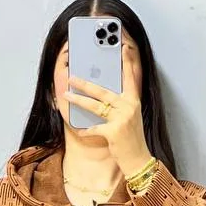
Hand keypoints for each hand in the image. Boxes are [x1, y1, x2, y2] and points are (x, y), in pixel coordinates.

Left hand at [61, 49, 153, 179]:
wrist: (138, 159)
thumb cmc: (132, 139)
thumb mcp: (130, 117)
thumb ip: (119, 104)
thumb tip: (101, 95)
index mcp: (133, 101)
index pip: (130, 76)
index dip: (127, 61)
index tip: (123, 46)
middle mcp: (129, 106)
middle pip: (103, 91)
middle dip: (85, 83)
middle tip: (72, 76)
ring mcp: (122, 118)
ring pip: (95, 106)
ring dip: (79, 101)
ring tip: (67, 96)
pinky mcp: (114, 131)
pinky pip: (95, 128)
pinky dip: (87, 131)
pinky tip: (81, 131)